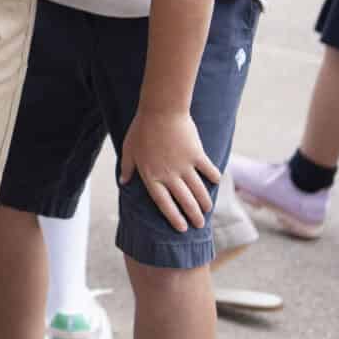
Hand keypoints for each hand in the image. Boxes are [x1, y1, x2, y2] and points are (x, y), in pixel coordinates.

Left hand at [119, 107, 219, 232]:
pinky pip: (209, 171)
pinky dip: (214, 177)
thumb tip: (123, 182)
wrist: (161, 110)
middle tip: (200, 224)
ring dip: (205, 203)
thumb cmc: (141, 128)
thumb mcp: (129, 149)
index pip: (164, 203)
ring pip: (198, 191)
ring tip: (208, 210)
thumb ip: (128, 168)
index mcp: (151, 175)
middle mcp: (169, 175)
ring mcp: (184, 166)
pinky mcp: (197, 155)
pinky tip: (216, 182)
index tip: (182, 228)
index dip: (174, 217)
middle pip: (184, 201)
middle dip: (194, 216)